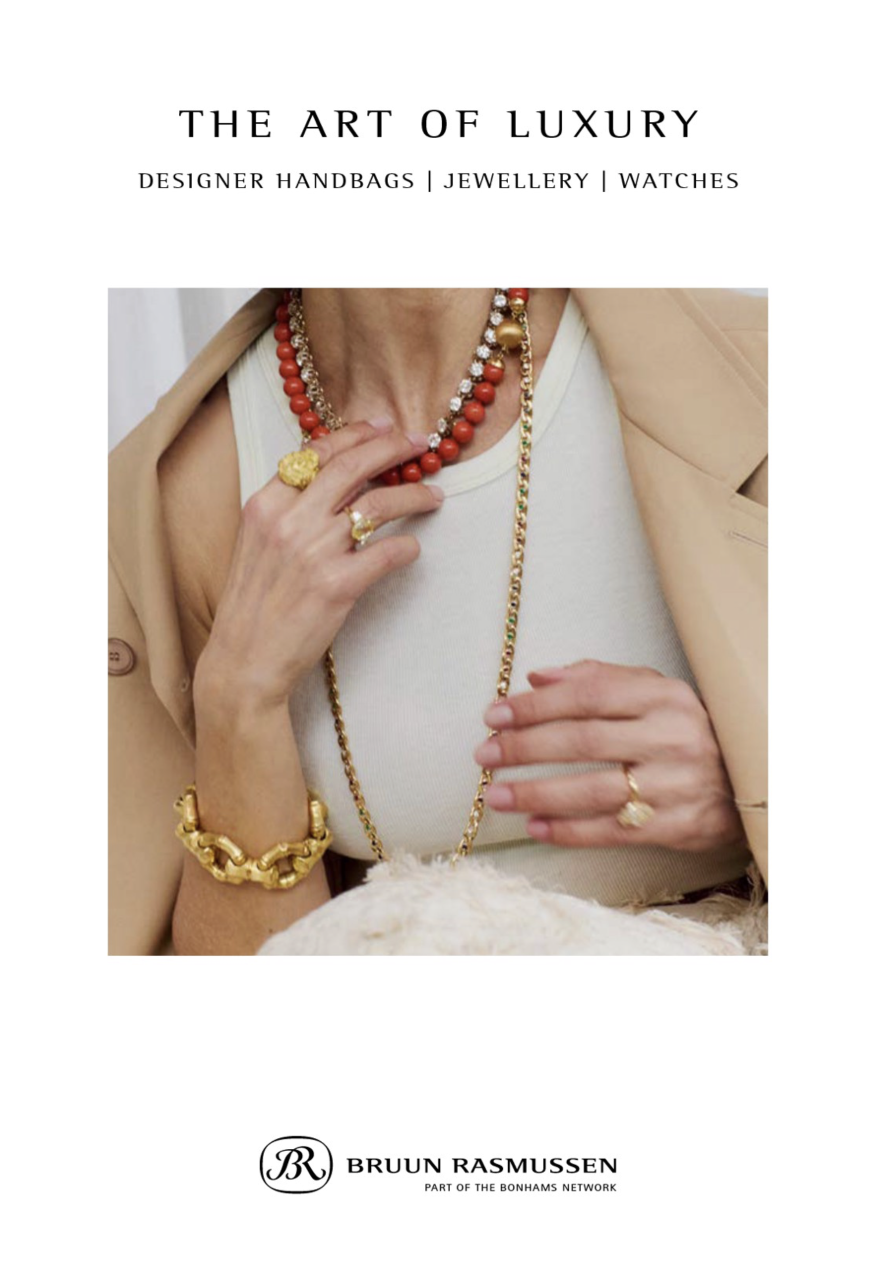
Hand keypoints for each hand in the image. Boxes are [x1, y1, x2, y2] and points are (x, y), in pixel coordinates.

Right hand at [196, 422, 441, 712]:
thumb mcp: (258, 544)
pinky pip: (388, 553)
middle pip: (352, 466)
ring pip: (377, 504)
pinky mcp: (337, 586)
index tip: (384, 427)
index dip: (356, 434)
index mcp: (265, 505)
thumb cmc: (254, 606)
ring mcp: (313, 552)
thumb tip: (339, 481)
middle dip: (393, 448)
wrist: (244, 660)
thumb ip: (290, 510)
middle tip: (421, 445)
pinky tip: (413, 548)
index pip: (316, 452)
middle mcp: (288, 521)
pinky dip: (408, 547)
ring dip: (412, 494)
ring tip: (433, 494)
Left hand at [473, 660, 741, 851]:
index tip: (495, 714)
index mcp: (665, 698)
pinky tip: (534, 827)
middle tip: (484, 754)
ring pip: (593, 790)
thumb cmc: (689, 730)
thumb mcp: (656, 693)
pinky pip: (613, 830)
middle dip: (526, 747)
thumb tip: (538, 677)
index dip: (536, 706)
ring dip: (537, 793)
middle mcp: (672, 738)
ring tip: (497, 794)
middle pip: (584, 741)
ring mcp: (676, 785)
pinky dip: (569, 831)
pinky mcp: (678, 826)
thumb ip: (599, 679)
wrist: (754, 779)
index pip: (589, 695)